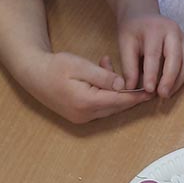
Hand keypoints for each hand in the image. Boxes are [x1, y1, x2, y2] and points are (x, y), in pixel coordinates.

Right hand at [24, 49, 148, 123]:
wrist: (32, 74)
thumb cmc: (55, 66)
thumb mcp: (81, 66)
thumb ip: (103, 76)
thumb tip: (123, 85)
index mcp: (86, 102)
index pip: (119, 101)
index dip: (136, 96)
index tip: (150, 91)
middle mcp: (84, 114)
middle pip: (115, 106)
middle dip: (128, 92)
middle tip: (143, 80)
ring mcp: (80, 117)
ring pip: (108, 105)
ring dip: (114, 89)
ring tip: (108, 65)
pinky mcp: (78, 114)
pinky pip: (98, 105)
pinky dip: (105, 92)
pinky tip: (101, 73)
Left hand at [117, 13, 183, 97]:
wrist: (141, 13)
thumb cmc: (132, 29)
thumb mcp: (124, 43)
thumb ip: (128, 66)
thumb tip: (131, 88)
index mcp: (155, 29)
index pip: (154, 55)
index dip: (152, 74)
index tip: (148, 90)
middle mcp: (173, 31)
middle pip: (175, 58)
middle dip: (169, 79)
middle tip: (162, 95)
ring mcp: (182, 37)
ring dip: (178, 81)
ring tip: (167, 94)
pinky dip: (181, 77)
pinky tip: (172, 87)